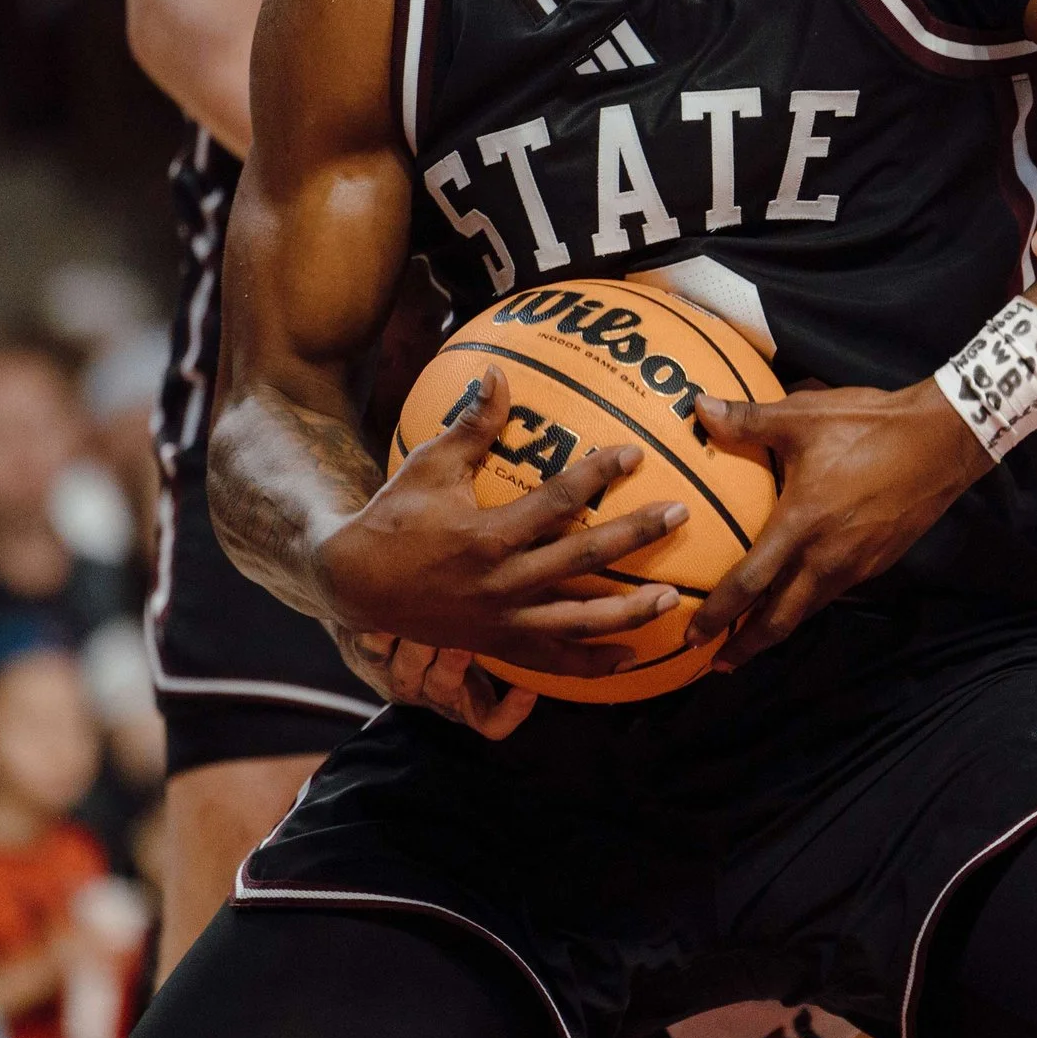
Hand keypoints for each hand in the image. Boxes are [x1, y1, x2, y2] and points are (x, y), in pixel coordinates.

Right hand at [316, 366, 684, 676]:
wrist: (357, 585)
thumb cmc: (396, 518)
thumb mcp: (429, 465)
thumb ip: (472, 424)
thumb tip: (499, 373)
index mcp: (487, 536)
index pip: (556, 501)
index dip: (598, 474)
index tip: (635, 453)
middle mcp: (501, 583)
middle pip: (582, 561)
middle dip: (634, 537)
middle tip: (679, 515)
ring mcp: (503, 621)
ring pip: (577, 623)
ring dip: (628, 613)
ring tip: (670, 599)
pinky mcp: (500, 646)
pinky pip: (554, 663)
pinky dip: (594, 664)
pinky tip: (633, 658)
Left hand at [331, 627, 538, 739]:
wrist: (372, 607)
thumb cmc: (447, 615)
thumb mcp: (485, 636)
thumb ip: (516, 630)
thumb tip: (576, 608)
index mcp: (463, 696)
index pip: (491, 722)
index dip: (511, 712)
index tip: (529, 687)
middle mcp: (432, 690)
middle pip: (445, 688)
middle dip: (453, 665)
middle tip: (464, 641)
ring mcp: (398, 674)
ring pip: (409, 673)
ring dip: (418, 648)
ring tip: (427, 618)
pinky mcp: (366, 654)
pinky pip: (373, 650)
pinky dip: (380, 636)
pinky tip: (388, 617)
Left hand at [685, 381, 992, 665]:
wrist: (942, 442)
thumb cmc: (870, 427)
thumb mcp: (804, 416)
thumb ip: (748, 419)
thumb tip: (699, 409)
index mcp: (801, 525)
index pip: (749, 582)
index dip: (719, 614)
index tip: (692, 635)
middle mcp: (827, 557)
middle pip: (781, 619)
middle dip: (747, 646)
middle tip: (717, 662)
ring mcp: (856, 564)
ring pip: (809, 609)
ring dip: (778, 628)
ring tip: (754, 636)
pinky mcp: (879, 561)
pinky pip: (835, 591)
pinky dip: (809, 603)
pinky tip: (801, 593)